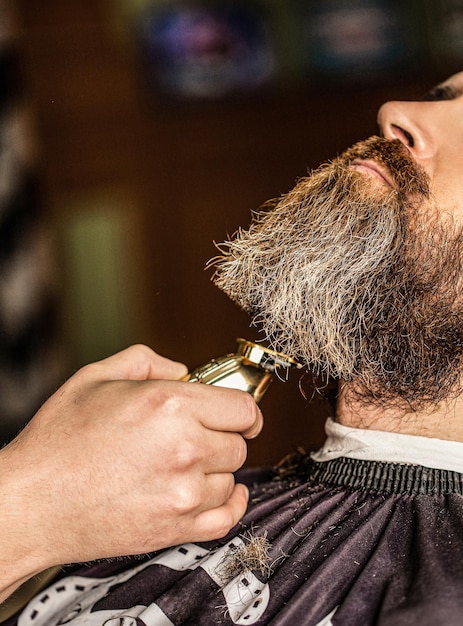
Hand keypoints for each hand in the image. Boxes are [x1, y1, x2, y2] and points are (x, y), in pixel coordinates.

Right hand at [0, 345, 262, 598]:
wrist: (30, 504)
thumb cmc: (57, 441)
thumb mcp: (95, 377)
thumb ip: (146, 362)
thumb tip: (182, 370)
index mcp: (169, 404)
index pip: (243, 408)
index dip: (244, 409)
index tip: (239, 413)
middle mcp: (184, 448)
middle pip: (240, 443)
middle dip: (223, 435)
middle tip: (199, 435)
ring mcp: (182, 493)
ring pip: (232, 478)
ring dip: (216, 469)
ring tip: (184, 464)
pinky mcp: (175, 529)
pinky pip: (227, 518)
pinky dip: (231, 504)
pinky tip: (225, 492)